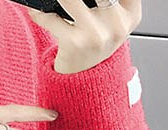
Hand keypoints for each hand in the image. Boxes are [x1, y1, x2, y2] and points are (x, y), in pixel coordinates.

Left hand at [27, 0, 141, 73]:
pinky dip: (40, 14)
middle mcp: (117, 25)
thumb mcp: (110, 23)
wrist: (83, 84)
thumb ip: (106, 2)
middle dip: (74, 0)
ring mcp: (96, 35)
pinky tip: (37, 12)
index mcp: (130, 15)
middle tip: (69, 3)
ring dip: (57, 1)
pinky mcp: (75, 43)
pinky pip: (51, 18)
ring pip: (70, 0)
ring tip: (51, 3)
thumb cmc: (92, 48)